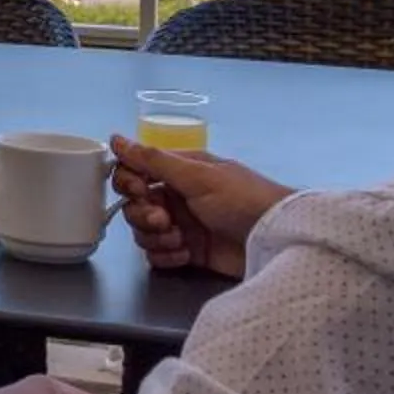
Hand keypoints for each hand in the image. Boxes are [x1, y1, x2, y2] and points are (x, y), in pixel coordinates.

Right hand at [108, 138, 294, 279]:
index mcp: (179, 171)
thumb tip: (116, 138)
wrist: (277, 240)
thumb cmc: (241, 199)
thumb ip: (153, 160)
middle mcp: (177, 196)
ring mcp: (182, 225)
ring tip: (180, 240)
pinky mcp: (188, 252)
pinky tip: (185, 254)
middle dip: (143, 215)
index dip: (129, 182)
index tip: (139, 190)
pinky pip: (158, 254)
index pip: (135, 171)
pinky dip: (166, 256)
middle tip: (164, 220)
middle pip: (134, 205)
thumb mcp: (198, 176)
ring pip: (143, 232)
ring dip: (155, 237)